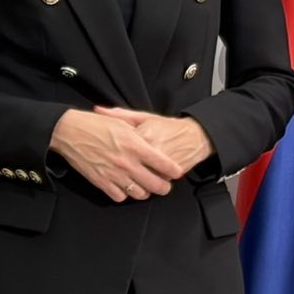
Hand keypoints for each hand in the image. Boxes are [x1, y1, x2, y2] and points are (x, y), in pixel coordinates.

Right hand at [49, 109, 179, 202]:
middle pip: (156, 184)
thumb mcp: (121, 122)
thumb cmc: (94, 124)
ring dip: (144, 191)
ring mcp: (114, 174)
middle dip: (164, 187)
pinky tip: (124, 186)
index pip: (164, 164)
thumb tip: (153, 146)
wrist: (68, 131)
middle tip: (164, 185)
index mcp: (135, 145)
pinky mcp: (101, 182)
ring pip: (140, 194)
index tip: (176, 172)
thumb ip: (139, 136)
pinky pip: (120, 196)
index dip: (174, 170)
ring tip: (144, 186)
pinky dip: (125, 194)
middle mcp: (127, 162)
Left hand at [93, 107, 212, 176]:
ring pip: (143, 178)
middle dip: (121, 170)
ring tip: (130, 176)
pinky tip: (145, 180)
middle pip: (130, 167)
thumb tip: (98, 109)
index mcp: (142, 135)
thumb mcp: (143, 117)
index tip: (108, 152)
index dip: (112, 151)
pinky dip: (150, 183)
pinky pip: (156, 182)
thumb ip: (119, 115)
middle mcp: (152, 150)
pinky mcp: (173, 174)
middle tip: (116, 168)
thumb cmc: (166, 126)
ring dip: (135, 180)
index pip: (120, 147)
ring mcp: (163, 163)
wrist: (195, 136)